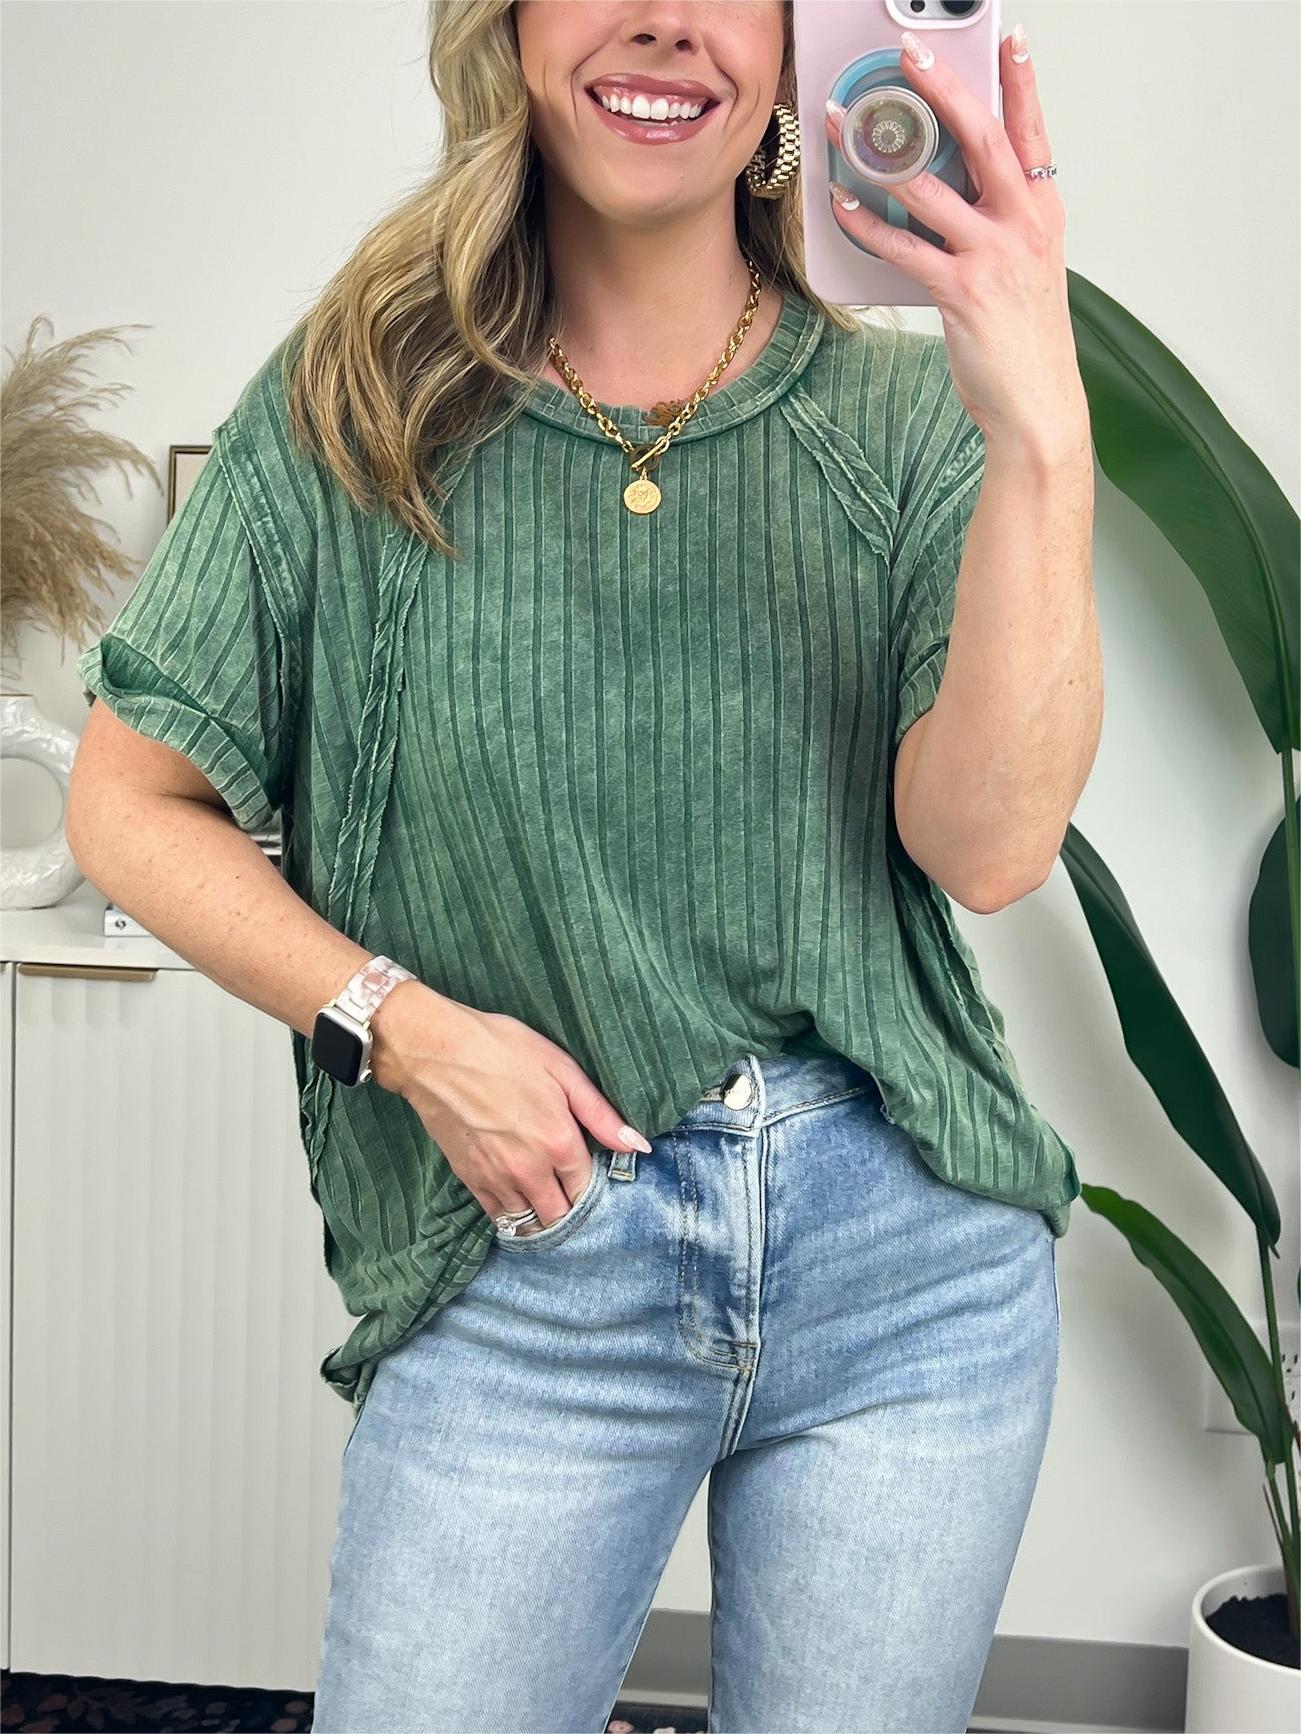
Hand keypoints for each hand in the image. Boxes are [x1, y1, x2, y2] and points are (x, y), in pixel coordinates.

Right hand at [369, 981, 651, 1232]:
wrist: (434, 1052)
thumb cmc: (500, 1050)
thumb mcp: (561, 1069)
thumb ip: (601, 1113)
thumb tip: (638, 1146)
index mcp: (559, 1142)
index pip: (588, 1189)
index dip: (594, 1185)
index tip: (592, 1174)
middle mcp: (530, 1171)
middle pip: (561, 1216)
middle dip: (571, 1209)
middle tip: (572, 1191)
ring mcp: (497, 1179)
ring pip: (530, 1224)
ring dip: (543, 1219)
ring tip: (549, 1202)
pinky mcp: (470, 1179)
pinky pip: (499, 1217)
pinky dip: (513, 1217)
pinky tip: (520, 1203)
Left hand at [825, 24, 1087, 457]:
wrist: (1036, 403)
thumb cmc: (1026, 341)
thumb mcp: (1027, 268)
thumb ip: (999, 225)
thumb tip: (956, 192)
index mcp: (1040, 214)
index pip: (1032, 133)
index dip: (1022, 83)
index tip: (1012, 40)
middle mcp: (1021, 226)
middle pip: (983, 138)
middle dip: (945, 90)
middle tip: (913, 56)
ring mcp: (992, 256)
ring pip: (932, 188)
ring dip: (880, 157)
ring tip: (845, 129)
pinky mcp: (960, 291)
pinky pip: (903, 246)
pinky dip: (866, 224)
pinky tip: (841, 206)